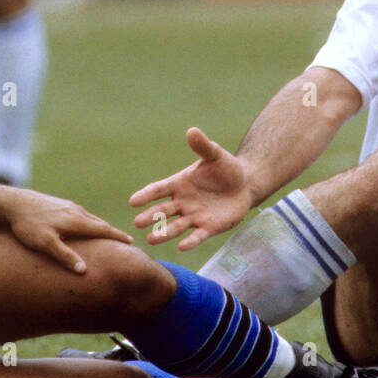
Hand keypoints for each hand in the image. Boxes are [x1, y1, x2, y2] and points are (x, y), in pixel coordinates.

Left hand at [5, 190, 131, 274]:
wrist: (14, 202)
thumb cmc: (29, 225)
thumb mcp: (45, 243)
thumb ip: (64, 256)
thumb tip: (84, 270)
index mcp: (77, 221)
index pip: (103, 230)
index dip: (117, 236)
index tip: (131, 241)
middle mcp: (76, 211)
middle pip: (100, 223)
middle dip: (113, 232)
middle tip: (125, 240)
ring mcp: (68, 206)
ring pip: (90, 218)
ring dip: (101, 226)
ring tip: (108, 234)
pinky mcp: (59, 204)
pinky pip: (80, 215)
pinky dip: (89, 222)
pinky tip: (84, 226)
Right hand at [129, 127, 254, 250]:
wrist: (245, 184)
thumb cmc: (225, 167)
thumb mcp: (215, 155)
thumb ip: (202, 146)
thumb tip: (192, 131)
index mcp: (179, 183)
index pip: (159, 189)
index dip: (146, 195)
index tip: (133, 201)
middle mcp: (182, 202)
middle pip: (163, 210)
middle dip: (150, 217)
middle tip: (137, 223)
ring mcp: (194, 216)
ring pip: (176, 226)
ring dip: (164, 233)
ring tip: (152, 240)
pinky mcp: (208, 227)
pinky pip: (197, 236)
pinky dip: (190, 241)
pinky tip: (182, 247)